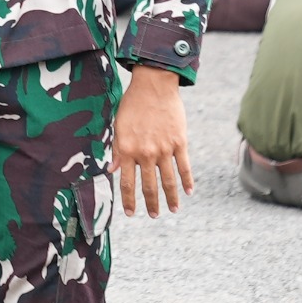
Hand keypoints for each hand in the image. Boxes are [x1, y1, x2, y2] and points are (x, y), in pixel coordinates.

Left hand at [114, 64, 193, 216]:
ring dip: (170, 198)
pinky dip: (187, 181)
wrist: (153, 86)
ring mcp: (164, 149)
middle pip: (149, 186)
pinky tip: (189, 192)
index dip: (129, 201)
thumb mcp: (118, 126)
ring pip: (168, 181)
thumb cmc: (132, 105)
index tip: (131, 213)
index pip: (128, 183)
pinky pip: (184, 167)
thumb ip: (117, 150)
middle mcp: (146, 153)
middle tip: (154, 216)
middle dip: (151, 204)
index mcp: (128, 150)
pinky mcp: (180, 143)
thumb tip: (112, 170)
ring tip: (172, 210)